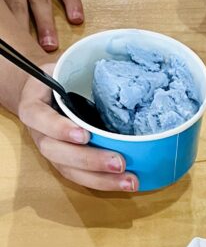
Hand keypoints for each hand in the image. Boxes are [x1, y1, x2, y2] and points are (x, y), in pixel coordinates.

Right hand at [17, 71, 134, 191]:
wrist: (44, 94)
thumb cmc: (57, 79)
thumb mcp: (62, 66)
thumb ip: (79, 67)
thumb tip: (121, 64)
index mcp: (34, 106)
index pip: (40, 118)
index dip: (60, 129)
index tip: (83, 134)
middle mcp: (40, 133)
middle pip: (57, 152)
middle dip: (90, 160)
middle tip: (119, 163)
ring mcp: (52, 151)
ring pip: (70, 171)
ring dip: (102, 179)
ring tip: (129, 181)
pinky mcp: (65, 164)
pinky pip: (81, 177)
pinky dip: (104, 182)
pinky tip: (126, 183)